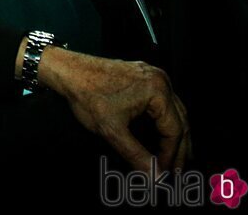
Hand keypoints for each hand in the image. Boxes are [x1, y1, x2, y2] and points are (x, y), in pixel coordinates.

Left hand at [40, 48, 191, 173]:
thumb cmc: (86, 94)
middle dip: (179, 149)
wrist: (67, 71)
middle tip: (177, 172)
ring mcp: (153, 76)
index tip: (166, 174)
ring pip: (174, 112)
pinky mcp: (143, 77)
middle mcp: (160, 80)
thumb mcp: (111, 130)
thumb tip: (155, 177)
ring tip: (174, 157)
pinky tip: (161, 134)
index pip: (175, 130)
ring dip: (174, 135)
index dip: (172, 156)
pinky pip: (163, 102)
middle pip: (180, 121)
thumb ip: (136, 156)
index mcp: (157, 90)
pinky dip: (164, 121)